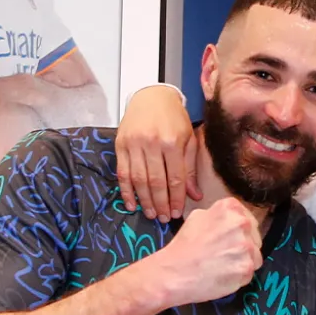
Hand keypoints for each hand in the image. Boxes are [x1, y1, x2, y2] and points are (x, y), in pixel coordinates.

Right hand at [116, 87, 199, 219]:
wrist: (151, 96)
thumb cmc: (174, 118)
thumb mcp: (188, 139)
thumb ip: (190, 168)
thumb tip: (195, 195)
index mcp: (172, 141)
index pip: (175, 177)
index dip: (176, 198)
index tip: (177, 212)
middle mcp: (152, 143)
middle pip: (155, 182)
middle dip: (161, 204)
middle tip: (164, 218)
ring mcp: (134, 144)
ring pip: (138, 180)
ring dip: (144, 201)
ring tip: (151, 214)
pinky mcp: (120, 145)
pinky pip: (122, 173)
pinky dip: (126, 191)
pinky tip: (132, 204)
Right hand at [150, 199, 261, 305]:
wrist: (173, 272)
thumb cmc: (183, 247)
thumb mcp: (198, 217)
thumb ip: (220, 215)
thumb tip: (230, 220)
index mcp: (231, 208)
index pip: (248, 219)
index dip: (240, 232)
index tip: (231, 240)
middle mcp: (242, 224)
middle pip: (254, 238)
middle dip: (243, 247)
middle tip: (224, 255)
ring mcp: (246, 247)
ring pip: (255, 256)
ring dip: (242, 262)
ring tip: (222, 266)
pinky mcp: (246, 268)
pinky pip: (249, 272)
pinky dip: (238, 276)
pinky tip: (222, 274)